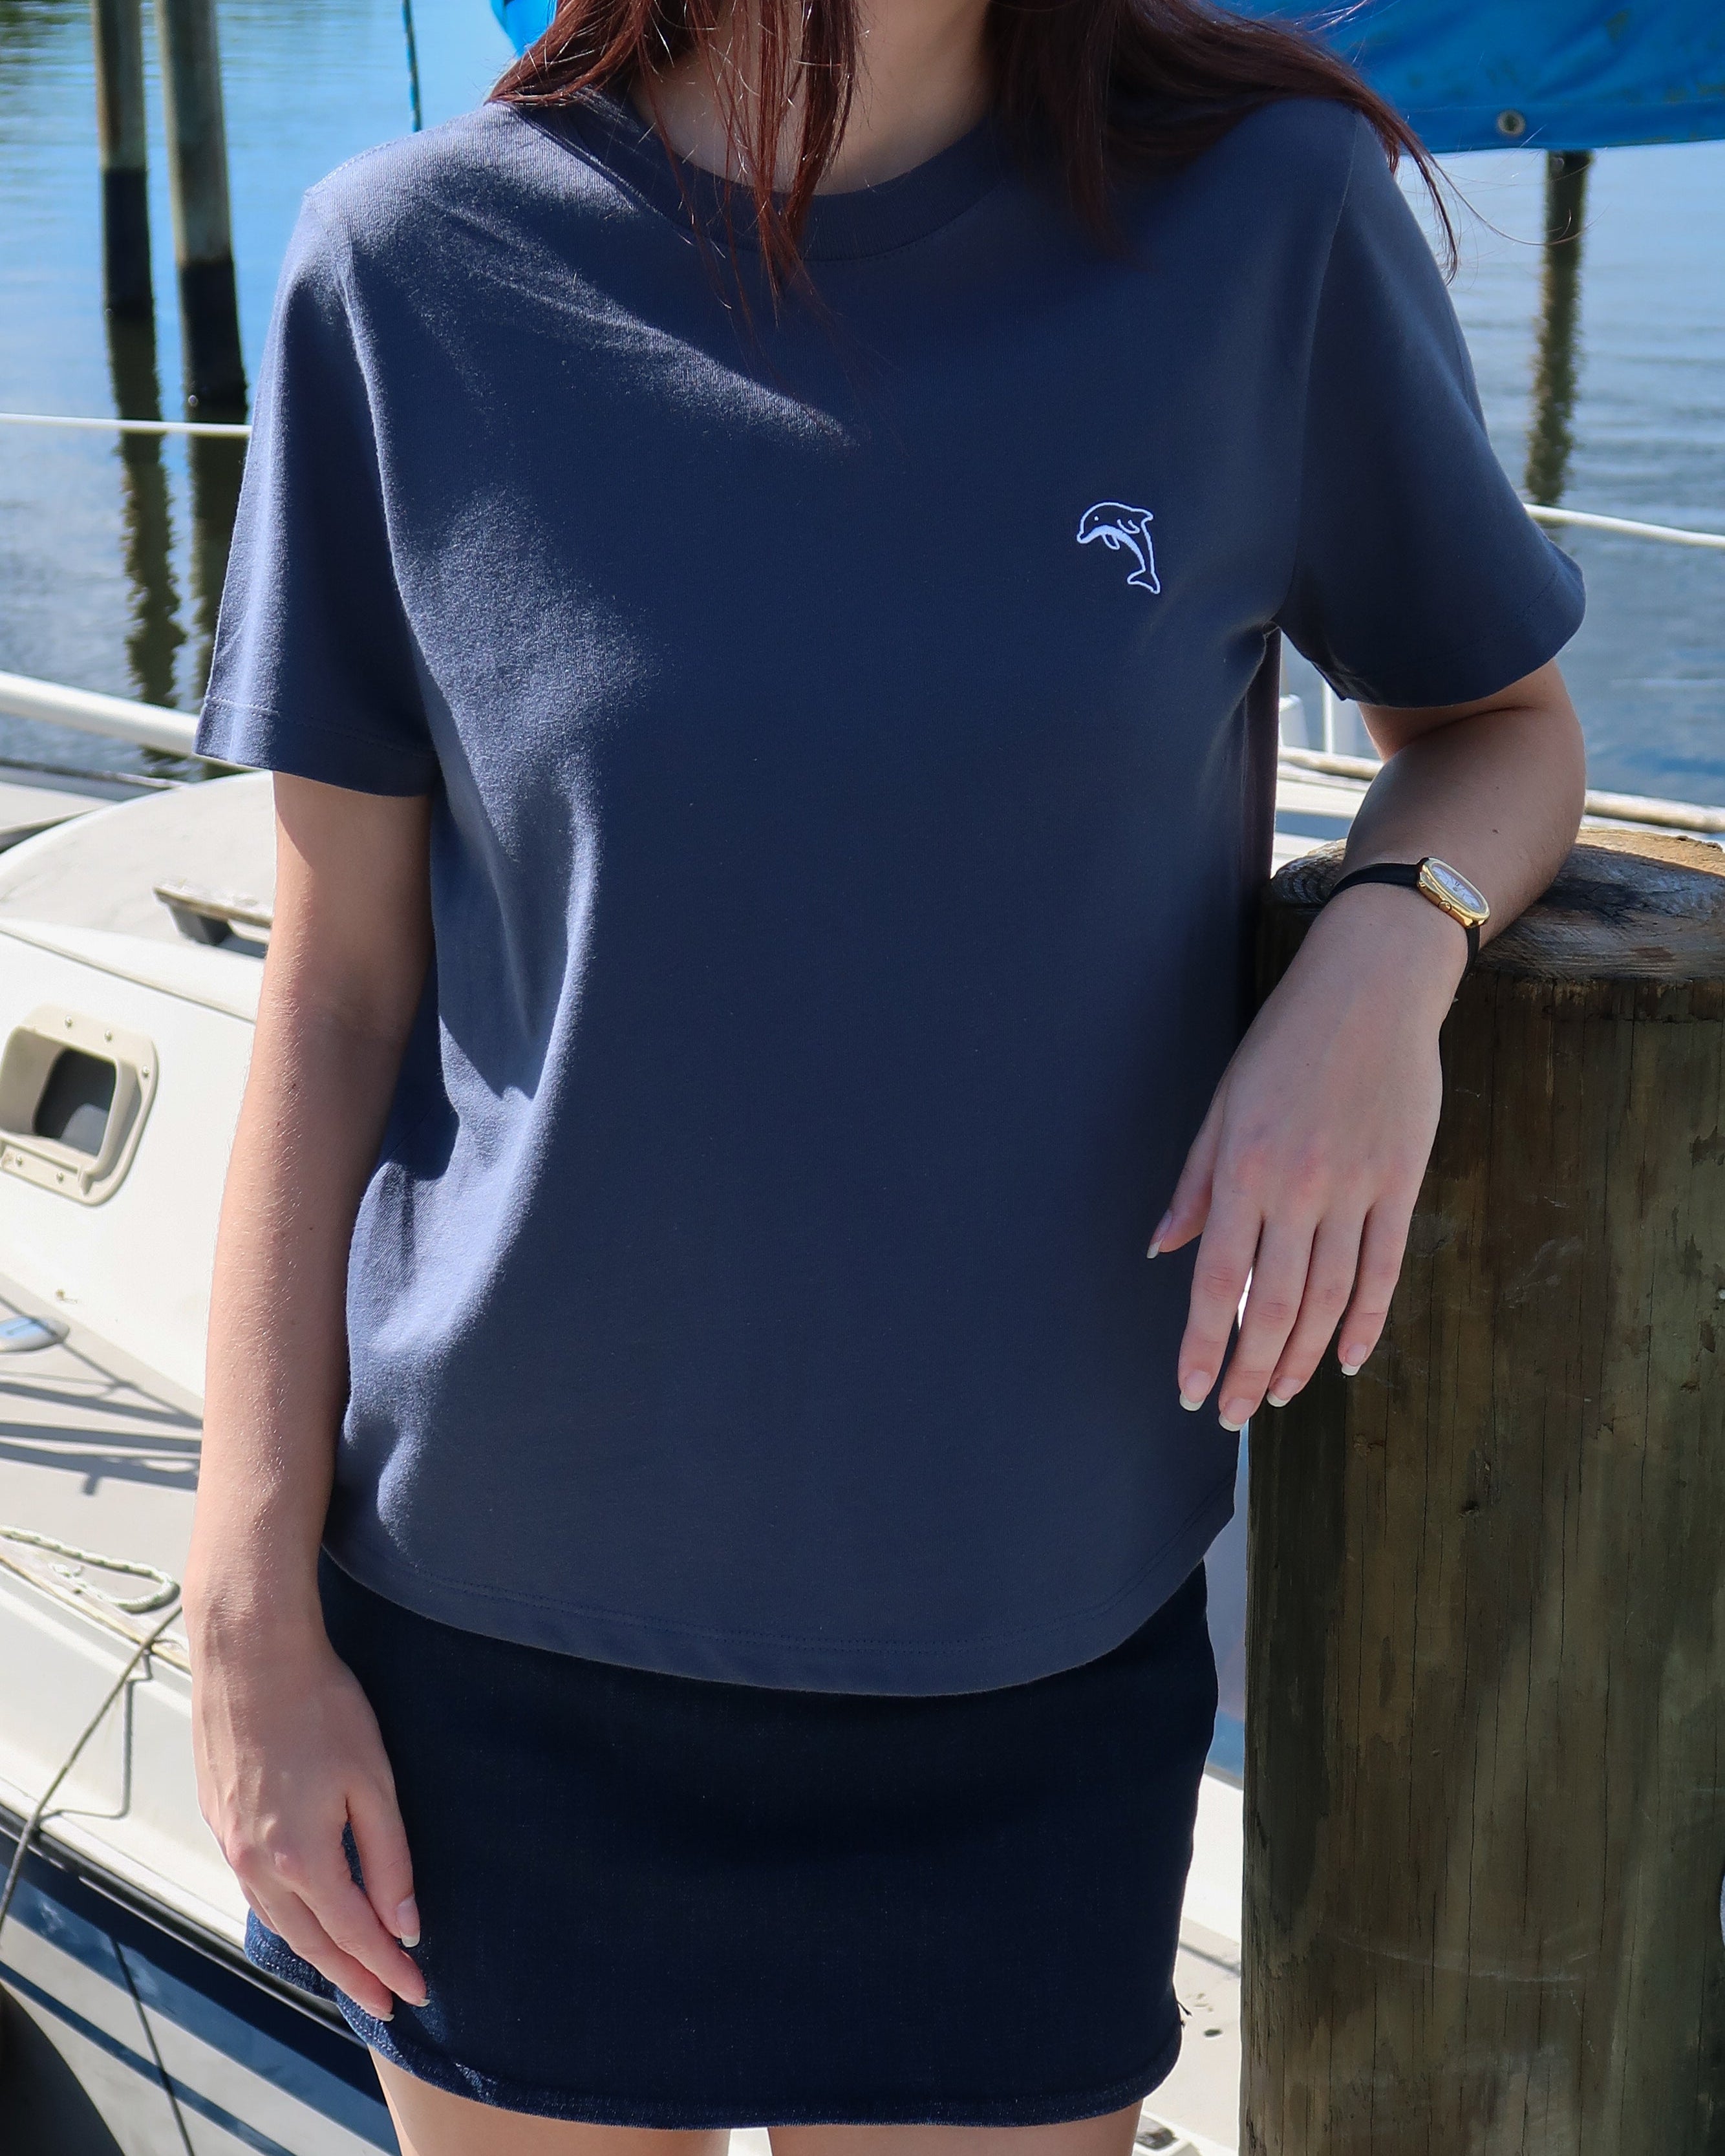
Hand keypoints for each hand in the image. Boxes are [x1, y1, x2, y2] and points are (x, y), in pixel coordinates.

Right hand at [189, 1596, 426, 2019]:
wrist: (250, 1655)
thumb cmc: (321, 1707)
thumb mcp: (372, 1781)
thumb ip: (389, 1858)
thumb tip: (404, 1924)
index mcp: (301, 1858)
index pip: (354, 1935)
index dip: (387, 1967)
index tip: (416, 1993)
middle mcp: (258, 1864)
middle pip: (312, 1942)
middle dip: (353, 1977)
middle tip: (385, 2005)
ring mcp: (231, 1845)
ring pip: (279, 1920)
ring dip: (317, 1953)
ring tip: (350, 1973)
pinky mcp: (220, 1820)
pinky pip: (255, 1890)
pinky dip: (286, 1916)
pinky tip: (303, 1917)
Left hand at [1152, 883, 1464, 1426]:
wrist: (1373, 986)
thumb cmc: (1285, 1040)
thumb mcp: (1222, 1102)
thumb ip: (1195, 1184)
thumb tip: (1162, 1250)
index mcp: (1243, 1169)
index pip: (1218, 1283)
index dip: (1204, 1348)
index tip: (1191, 1393)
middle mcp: (1298, 1189)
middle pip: (1274, 1307)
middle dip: (1251, 1371)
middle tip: (1235, 1414)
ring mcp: (1356, 1189)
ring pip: (1329, 1300)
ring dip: (1301, 1358)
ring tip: (1280, 1394)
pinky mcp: (1402, 1183)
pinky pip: (1383, 1270)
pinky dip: (1365, 1322)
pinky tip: (1345, 1360)